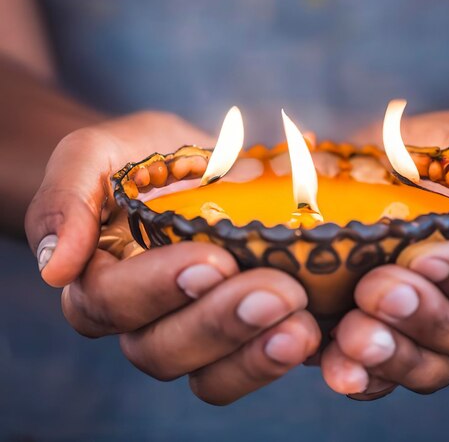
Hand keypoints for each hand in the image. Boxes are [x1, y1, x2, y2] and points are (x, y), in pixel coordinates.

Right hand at [25, 111, 320, 403]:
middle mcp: (145, 317)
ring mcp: (196, 328)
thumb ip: (66, 197)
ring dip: (255, 351)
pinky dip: (280, 354)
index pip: (111, 301)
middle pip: (163, 348)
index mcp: (102, 278)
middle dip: (220, 322)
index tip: (211, 260)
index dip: (157, 288)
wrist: (193, 162)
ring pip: (208, 371)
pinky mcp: (242, 330)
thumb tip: (56, 267)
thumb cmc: (139, 157)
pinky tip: (315, 329)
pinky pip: (251, 365)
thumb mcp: (95, 154)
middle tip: (276, 291)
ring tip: (301, 322)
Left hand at [321, 111, 448, 397]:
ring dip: (391, 355)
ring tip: (353, 334)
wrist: (399, 152)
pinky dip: (360, 374)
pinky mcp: (382, 328)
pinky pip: (380, 372)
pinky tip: (335, 362)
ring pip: (427, 365)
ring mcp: (428, 324)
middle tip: (377, 288)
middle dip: (424, 316)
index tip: (428, 256)